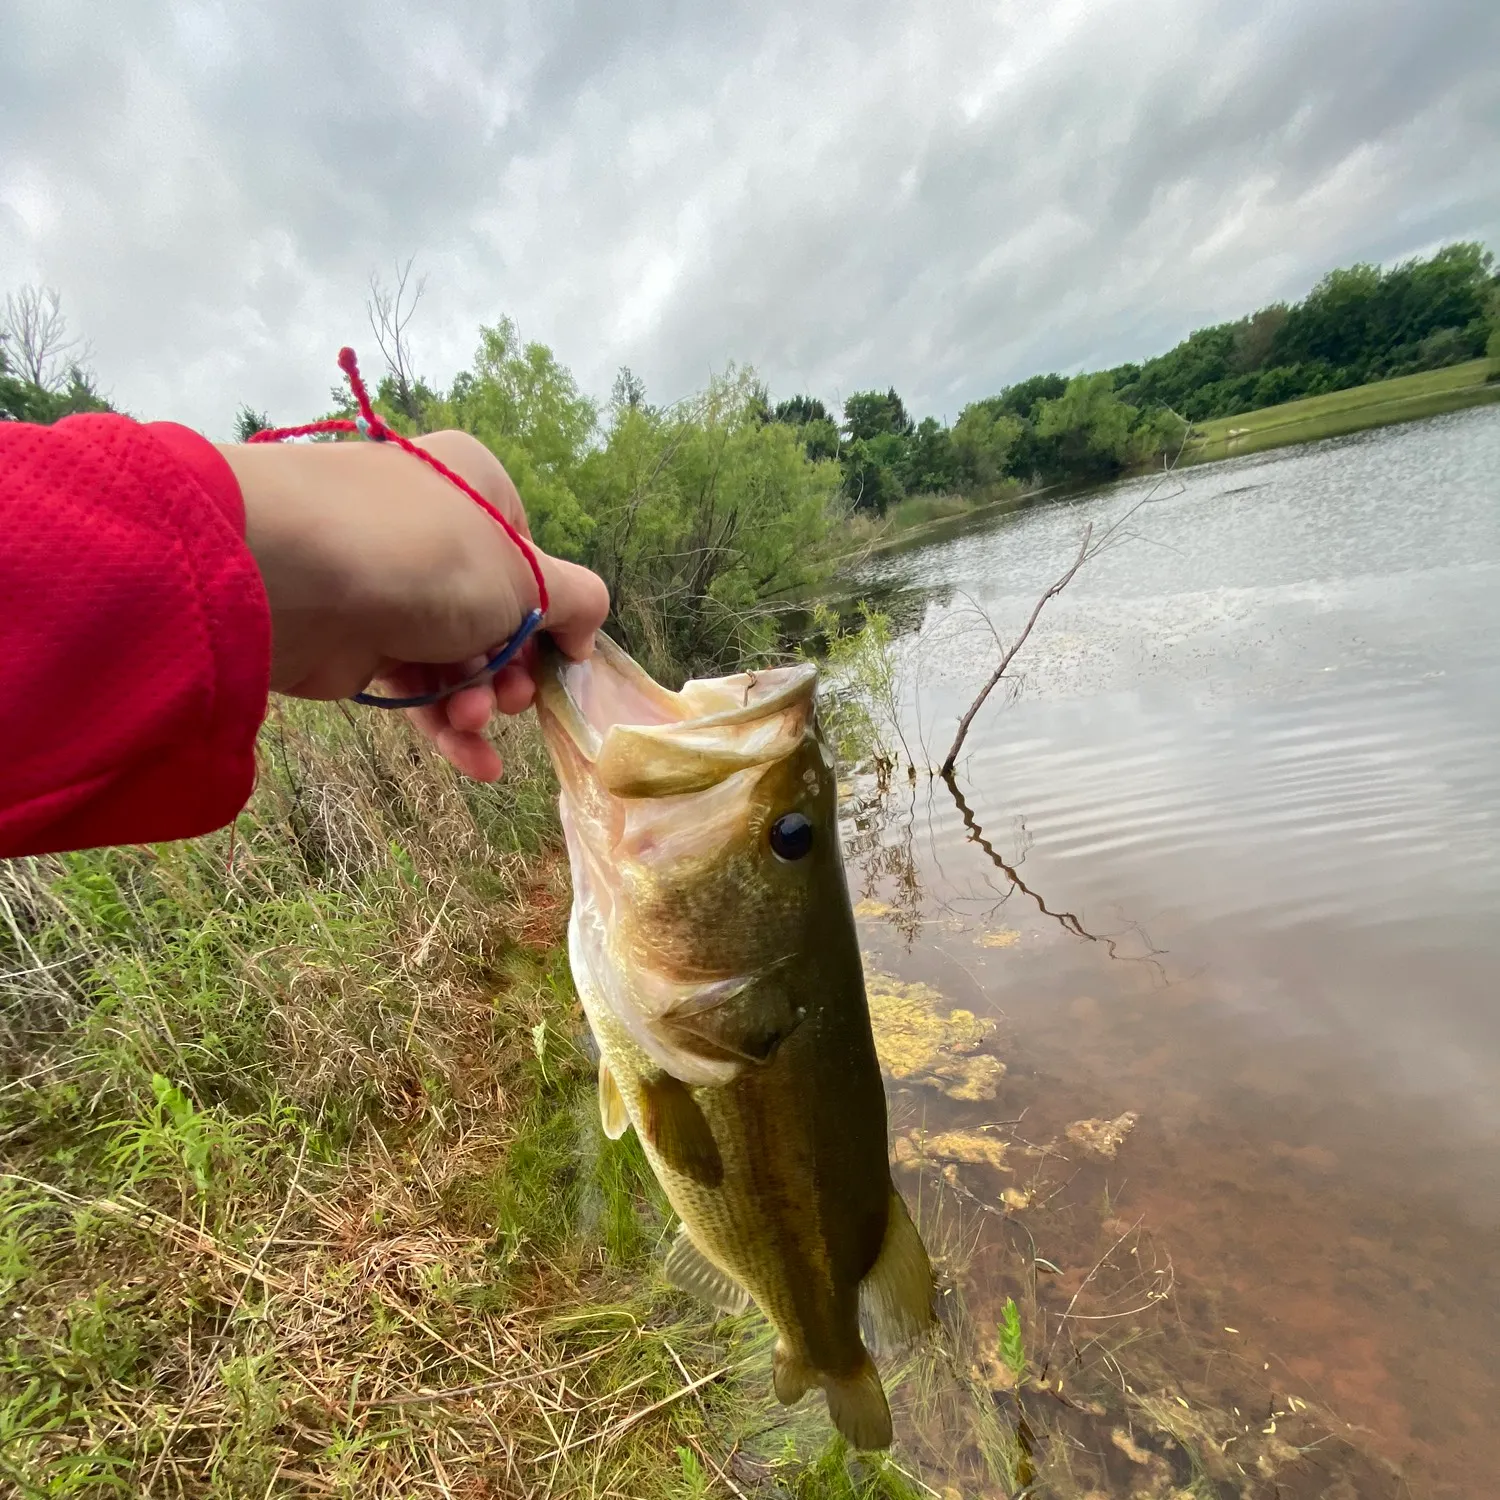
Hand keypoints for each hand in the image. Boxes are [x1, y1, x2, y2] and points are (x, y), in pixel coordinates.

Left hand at [219, 430, 608, 779]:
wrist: (287, 578)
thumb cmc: (427, 560)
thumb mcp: (528, 577)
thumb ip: (578, 603)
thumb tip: (583, 634)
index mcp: (477, 490)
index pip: (533, 562)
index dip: (553, 618)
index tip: (562, 662)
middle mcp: (433, 530)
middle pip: (499, 617)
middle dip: (512, 671)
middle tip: (512, 700)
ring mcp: (391, 586)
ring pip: (458, 656)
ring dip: (479, 702)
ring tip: (477, 723)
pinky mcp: (357, 638)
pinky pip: (415, 684)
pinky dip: (445, 722)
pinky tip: (473, 761)